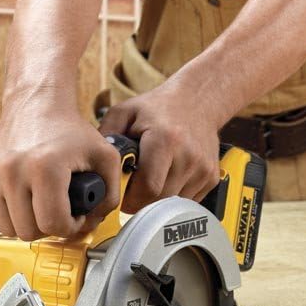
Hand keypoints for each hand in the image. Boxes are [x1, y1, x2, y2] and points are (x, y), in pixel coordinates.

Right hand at [0, 94, 120, 240]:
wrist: (37, 102)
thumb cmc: (73, 130)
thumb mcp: (106, 157)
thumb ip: (112, 194)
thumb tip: (95, 221)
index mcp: (45, 167)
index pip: (53, 224)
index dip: (71, 228)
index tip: (77, 216)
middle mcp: (12, 170)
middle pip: (29, 231)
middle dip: (50, 229)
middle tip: (62, 213)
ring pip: (8, 228)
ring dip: (30, 224)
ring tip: (46, 208)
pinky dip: (15, 212)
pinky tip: (31, 196)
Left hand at [99, 81, 220, 212]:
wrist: (198, 101)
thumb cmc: (159, 108)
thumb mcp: (125, 113)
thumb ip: (106, 138)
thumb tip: (94, 167)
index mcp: (166, 140)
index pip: (149, 188)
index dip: (132, 199)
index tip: (124, 198)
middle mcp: (188, 156)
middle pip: (161, 200)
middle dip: (143, 201)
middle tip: (134, 190)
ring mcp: (203, 169)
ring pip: (174, 204)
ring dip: (159, 199)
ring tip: (153, 178)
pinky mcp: (211, 178)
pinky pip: (188, 200)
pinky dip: (175, 195)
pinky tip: (169, 177)